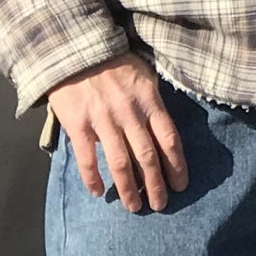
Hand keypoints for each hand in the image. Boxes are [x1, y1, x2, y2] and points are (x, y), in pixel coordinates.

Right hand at [47, 53, 187, 214]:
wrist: (75, 48)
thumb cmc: (113, 62)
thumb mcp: (144, 76)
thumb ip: (153, 103)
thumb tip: (163, 132)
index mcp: (149, 100)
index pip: (169, 138)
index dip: (177, 165)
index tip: (181, 185)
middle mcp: (129, 112)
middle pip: (148, 156)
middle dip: (156, 184)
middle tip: (160, 205)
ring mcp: (103, 119)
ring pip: (120, 162)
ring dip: (129, 188)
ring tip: (134, 207)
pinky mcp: (78, 124)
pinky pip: (88, 159)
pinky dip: (93, 179)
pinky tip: (99, 192)